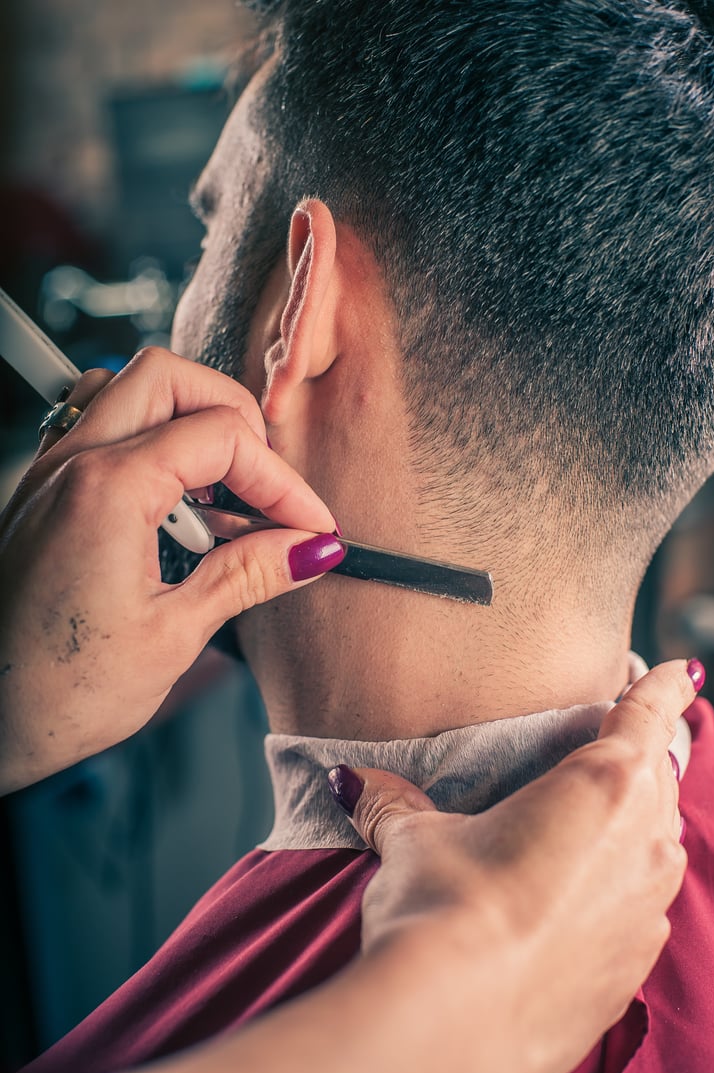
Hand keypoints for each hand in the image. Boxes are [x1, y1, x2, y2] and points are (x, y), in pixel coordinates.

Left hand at [0, 348, 340, 792]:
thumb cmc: (56, 693)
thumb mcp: (172, 635)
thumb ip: (247, 575)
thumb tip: (309, 549)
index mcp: (108, 489)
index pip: (223, 438)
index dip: (282, 482)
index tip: (311, 528)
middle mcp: (73, 463)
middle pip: (173, 378)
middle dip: (236, 421)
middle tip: (265, 488)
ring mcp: (52, 472)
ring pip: (129, 389)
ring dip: (186, 422)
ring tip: (216, 497)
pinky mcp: (44, 494)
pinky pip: (97, 426)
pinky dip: (145, 441)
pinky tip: (168, 503)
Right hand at [330, 659, 693, 1072]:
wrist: (456, 1025)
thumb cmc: (448, 910)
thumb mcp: (415, 841)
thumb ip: (394, 802)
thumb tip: (352, 780)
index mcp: (603, 785)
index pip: (649, 714)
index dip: (666, 685)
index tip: (680, 669)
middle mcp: (643, 843)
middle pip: (658, 778)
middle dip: (638, 759)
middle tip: (606, 749)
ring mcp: (647, 911)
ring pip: (656, 846)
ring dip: (631, 827)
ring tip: (584, 829)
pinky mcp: (633, 969)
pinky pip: (641, 910)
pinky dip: (619, 892)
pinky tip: (570, 906)